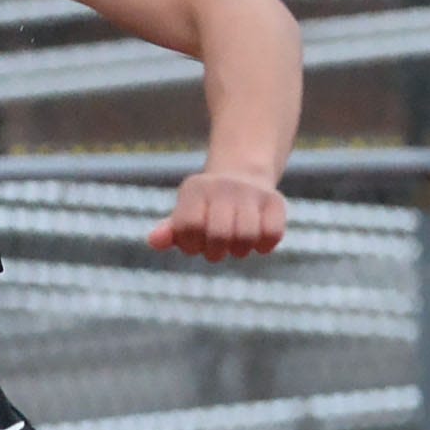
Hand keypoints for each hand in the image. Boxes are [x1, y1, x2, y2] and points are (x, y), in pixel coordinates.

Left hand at [149, 169, 286, 260]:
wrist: (242, 177)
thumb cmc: (206, 207)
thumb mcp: (185, 215)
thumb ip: (170, 231)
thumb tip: (154, 242)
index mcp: (196, 188)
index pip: (189, 226)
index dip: (190, 244)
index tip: (193, 245)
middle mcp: (223, 186)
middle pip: (220, 234)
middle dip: (215, 252)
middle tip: (215, 251)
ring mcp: (251, 192)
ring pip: (247, 237)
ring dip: (240, 251)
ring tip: (235, 247)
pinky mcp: (275, 201)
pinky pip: (272, 235)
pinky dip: (263, 247)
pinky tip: (256, 243)